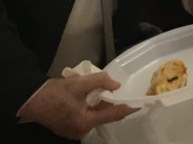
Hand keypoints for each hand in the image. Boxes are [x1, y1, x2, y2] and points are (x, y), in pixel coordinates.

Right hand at [18, 74, 136, 139]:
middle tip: (124, 93)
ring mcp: (74, 132)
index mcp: (84, 122)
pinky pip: (87, 118)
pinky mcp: (69, 129)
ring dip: (103, 106)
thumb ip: (100, 81)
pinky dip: (93, 109)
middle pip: (105, 117)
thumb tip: (117, 85)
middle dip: (114, 105)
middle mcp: (81, 131)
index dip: (128, 107)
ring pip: (96, 118)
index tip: (140, 102)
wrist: (30, 99)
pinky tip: (95, 98)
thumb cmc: (54, 92)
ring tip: (109, 93)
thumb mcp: (79, 83)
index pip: (113, 115)